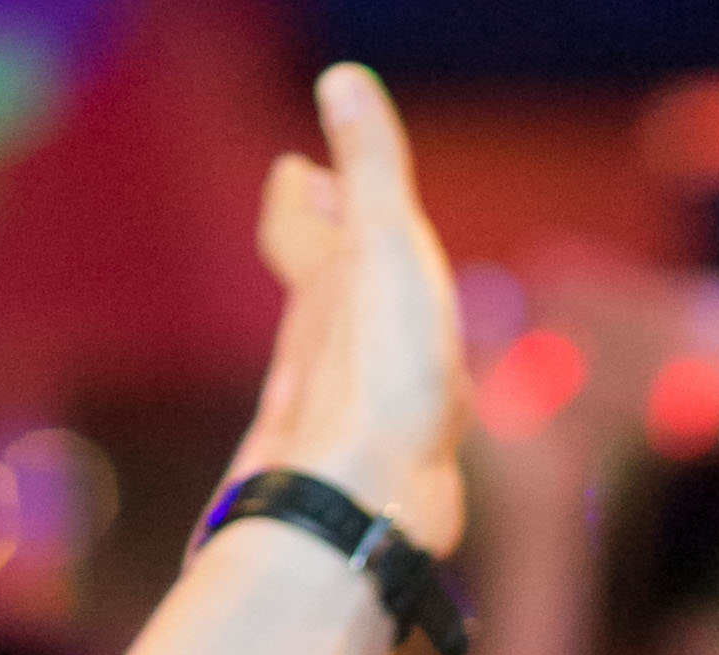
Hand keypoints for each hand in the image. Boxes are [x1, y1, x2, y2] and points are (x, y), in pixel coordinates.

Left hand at [237, 66, 465, 554]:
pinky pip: (394, 422)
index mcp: (321, 291)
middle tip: (347, 228)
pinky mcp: (389, 468)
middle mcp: (323, 351)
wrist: (369, 507)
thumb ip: (371, 169)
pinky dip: (406, 404)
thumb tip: (341, 82)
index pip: (292, 228)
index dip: (296, 198)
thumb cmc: (374, 379)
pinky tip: (426, 414)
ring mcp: (354, 414)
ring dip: (370, 336)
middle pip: (319, 295)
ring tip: (398, 319)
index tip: (300, 173)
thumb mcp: (382, 249)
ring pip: (356, 362)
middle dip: (333, 261)